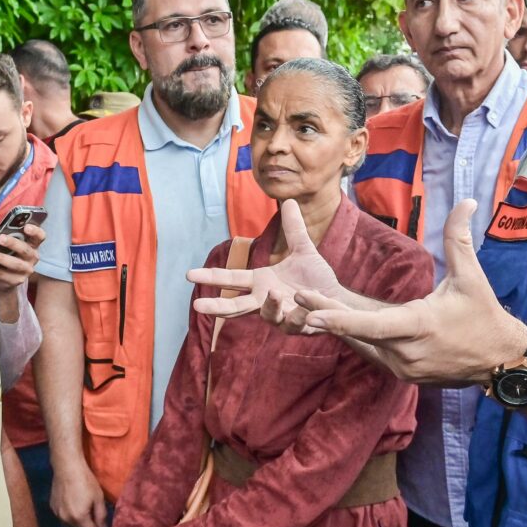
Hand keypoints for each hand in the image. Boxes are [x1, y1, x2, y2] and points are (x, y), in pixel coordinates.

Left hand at [0, 223, 43, 293]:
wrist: (5, 279)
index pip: (40, 236)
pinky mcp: (17, 280)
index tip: (26, 227)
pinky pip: (4, 275)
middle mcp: (32, 257)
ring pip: (15, 264)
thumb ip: (3, 235)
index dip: (35, 231)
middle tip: (0, 238)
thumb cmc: (6, 254)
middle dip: (13, 243)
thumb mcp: (7, 244)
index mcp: (32, 244)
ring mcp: (26, 270)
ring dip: (1, 257)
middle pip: (25, 249)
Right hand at [51, 458, 108, 526]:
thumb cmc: (86, 481)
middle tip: (89, 507)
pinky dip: (67, 512)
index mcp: (79, 518)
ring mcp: (57, 513)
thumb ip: (101, 515)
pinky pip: (62, 515)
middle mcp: (66, 519)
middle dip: (86, 523)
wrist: (67, 468)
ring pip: (69, 523)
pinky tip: (70, 500)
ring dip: (75, 518)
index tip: (98, 517)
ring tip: (79, 503)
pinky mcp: (52, 506)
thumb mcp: (98, 497)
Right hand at [187, 199, 345, 332]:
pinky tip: (302, 308)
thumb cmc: (316, 278)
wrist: (336, 298)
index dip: (211, 277)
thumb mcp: (304, 249)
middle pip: (236, 307)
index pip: (231, 279)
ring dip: (270, 305)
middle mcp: (265, 301)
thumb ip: (294, 228)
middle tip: (198, 306)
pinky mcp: (297, 326)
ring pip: (268, 315)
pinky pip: (294, 322)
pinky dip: (296, 315)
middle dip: (218, 306)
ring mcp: (280, 316)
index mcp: (261, 282)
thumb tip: (289, 200)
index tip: (189, 274)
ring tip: (274, 293)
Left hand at [298, 199, 524, 383]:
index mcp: (417, 326)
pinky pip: (371, 352)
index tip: (310, 311)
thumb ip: (459, 238)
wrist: (499, 361)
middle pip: (356, 333)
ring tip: (306, 306)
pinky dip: (355, 337)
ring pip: (360, 344)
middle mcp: (404, 352)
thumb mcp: (471, 277)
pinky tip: (333, 321)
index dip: (339, 318)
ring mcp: (401, 367)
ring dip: (337, 326)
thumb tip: (465, 200)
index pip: (370, 324)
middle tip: (295, 296)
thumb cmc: (484, 316)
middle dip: (325, 314)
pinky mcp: (401, 374)